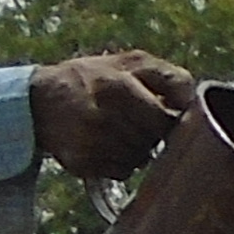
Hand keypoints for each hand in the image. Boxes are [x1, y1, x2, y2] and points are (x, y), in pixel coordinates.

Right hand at [27, 51, 192, 182]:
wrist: (40, 99)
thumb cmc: (94, 77)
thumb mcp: (130, 62)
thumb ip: (168, 76)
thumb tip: (193, 101)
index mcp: (119, 87)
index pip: (164, 120)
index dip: (170, 121)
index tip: (166, 116)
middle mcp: (104, 117)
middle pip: (152, 141)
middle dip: (152, 134)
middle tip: (138, 121)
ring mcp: (91, 143)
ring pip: (140, 159)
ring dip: (138, 149)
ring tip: (120, 129)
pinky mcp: (83, 163)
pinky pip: (122, 171)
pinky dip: (122, 162)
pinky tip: (108, 144)